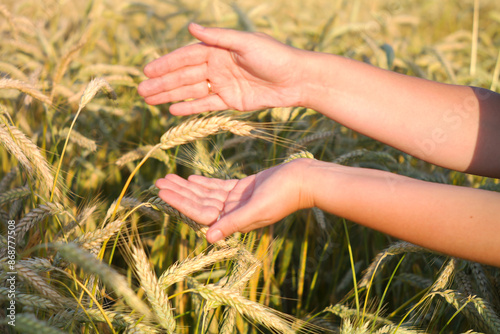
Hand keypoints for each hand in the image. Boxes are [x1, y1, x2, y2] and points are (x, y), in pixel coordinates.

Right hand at [138, 23, 305, 114]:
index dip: (166, 64)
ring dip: (170, 96)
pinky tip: (173, 110)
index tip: (147, 71)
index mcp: (218, 50)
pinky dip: (190, 107)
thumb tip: (190, 27)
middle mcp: (217, 66)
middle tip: (140, 92)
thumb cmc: (274, 56)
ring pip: (191, 92)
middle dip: (162, 84)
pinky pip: (206, 105)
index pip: (186, 58)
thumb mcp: (245, 43)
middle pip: (184, 76)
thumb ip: (217, 38)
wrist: (296, 79)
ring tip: (149, 101)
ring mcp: (223, 85)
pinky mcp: (231, 102)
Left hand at [155, 159, 313, 242]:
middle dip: (178, 193)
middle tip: (158, 182)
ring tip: (168, 177)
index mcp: (234, 221)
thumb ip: (234, 222)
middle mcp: (232, 213)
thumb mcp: (257, 209)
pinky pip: (218, 187)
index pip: (200, 212)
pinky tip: (190, 178)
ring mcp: (236, 201)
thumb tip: (209, 237)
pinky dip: (203, 183)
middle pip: (198, 203)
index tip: (162, 192)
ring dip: (187, 186)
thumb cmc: (283, 196)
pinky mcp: (242, 189)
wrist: (302, 180)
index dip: (180, 203)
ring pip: (205, 194)